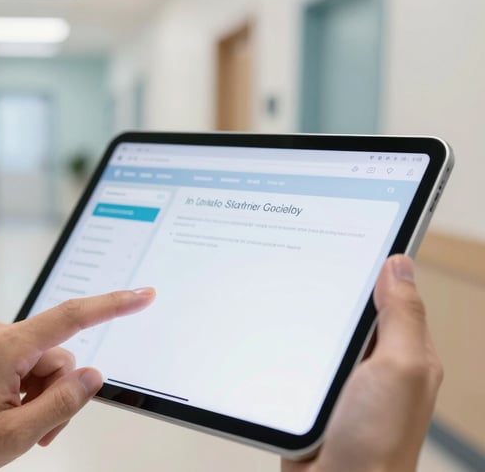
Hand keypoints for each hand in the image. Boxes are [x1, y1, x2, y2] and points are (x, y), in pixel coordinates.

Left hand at [0, 288, 155, 471]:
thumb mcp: (16, 435)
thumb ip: (62, 402)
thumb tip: (92, 376)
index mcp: (4, 349)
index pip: (71, 318)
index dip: (113, 305)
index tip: (141, 295)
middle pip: (55, 354)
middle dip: (57, 392)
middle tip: (40, 432)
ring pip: (37, 361)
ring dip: (38, 395)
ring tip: (17, 428)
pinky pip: (17, 361)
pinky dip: (21, 387)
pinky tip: (3, 412)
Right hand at [282, 255, 442, 471]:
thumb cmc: (377, 444)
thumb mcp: (401, 369)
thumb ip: (402, 317)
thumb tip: (398, 265)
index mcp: (404, 351)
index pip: (390, 293)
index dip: (372, 265)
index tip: (345, 233)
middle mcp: (373, 362)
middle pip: (348, 307)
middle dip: (328, 288)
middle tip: (302, 258)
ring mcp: (340, 378)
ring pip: (318, 329)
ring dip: (302, 318)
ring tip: (282, 289)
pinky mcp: (310, 391)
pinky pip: (296, 354)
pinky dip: (284, 344)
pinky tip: (272, 332)